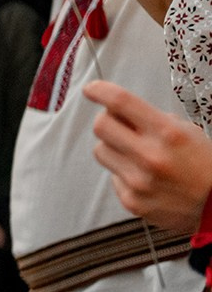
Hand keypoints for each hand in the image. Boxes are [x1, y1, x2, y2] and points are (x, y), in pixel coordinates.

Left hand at [85, 79, 211, 234]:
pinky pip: (113, 177)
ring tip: (137, 155)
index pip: (121, 102)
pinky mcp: (132, 201)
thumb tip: (121, 112)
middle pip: (101, 125)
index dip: (100, 91)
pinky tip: (146, 179)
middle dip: (108, 121)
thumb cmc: (205, 165)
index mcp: (167, 133)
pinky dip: (125, 174)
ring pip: (101, 151)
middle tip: (121, 126)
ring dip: (114, 148)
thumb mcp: (188, 133)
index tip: (92, 89)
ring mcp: (139, 181)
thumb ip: (154, 119)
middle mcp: (151, 156)